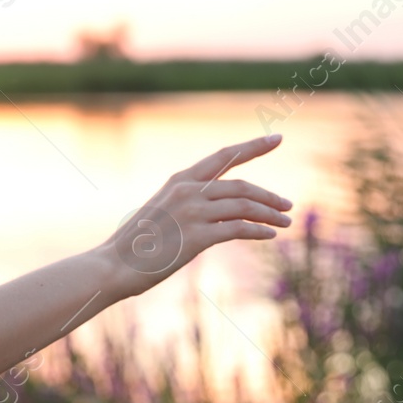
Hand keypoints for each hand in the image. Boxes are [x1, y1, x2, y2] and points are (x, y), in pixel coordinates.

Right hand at [99, 133, 292, 297]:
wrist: (115, 264)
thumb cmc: (136, 243)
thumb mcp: (162, 211)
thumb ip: (187, 203)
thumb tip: (214, 209)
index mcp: (180, 180)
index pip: (224, 157)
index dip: (253, 147)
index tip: (276, 138)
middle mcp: (188, 191)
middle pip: (242, 186)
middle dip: (269, 195)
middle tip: (287, 206)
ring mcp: (193, 212)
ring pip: (245, 206)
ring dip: (270, 214)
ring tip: (285, 223)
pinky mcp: (197, 236)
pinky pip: (238, 229)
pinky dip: (258, 231)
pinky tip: (269, 235)